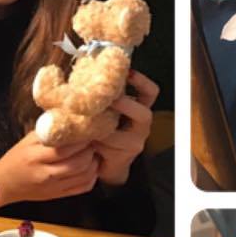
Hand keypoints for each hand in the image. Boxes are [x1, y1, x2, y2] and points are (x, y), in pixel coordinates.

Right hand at [0, 131, 97, 206]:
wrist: (5, 184)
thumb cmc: (16, 159)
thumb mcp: (27, 141)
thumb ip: (48, 132)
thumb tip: (69, 120)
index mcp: (35, 157)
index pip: (65, 149)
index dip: (81, 140)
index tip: (87, 131)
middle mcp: (46, 174)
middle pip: (78, 163)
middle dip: (90, 151)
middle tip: (92, 142)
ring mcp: (54, 187)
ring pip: (84, 176)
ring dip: (94, 163)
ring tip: (93, 153)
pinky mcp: (58, 196)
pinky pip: (83, 188)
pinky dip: (92, 177)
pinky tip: (90, 168)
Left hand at [93, 70, 157, 186]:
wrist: (106, 164)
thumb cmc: (105, 133)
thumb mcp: (108, 113)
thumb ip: (105, 99)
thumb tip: (86, 76)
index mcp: (139, 110)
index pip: (150, 93)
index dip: (141, 82)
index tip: (128, 72)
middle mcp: (141, 126)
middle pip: (144, 114)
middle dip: (124, 105)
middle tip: (107, 99)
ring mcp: (135, 142)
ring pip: (119, 131)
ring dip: (100, 126)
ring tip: (85, 122)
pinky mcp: (123, 156)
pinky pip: (108, 146)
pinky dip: (94, 140)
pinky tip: (85, 137)